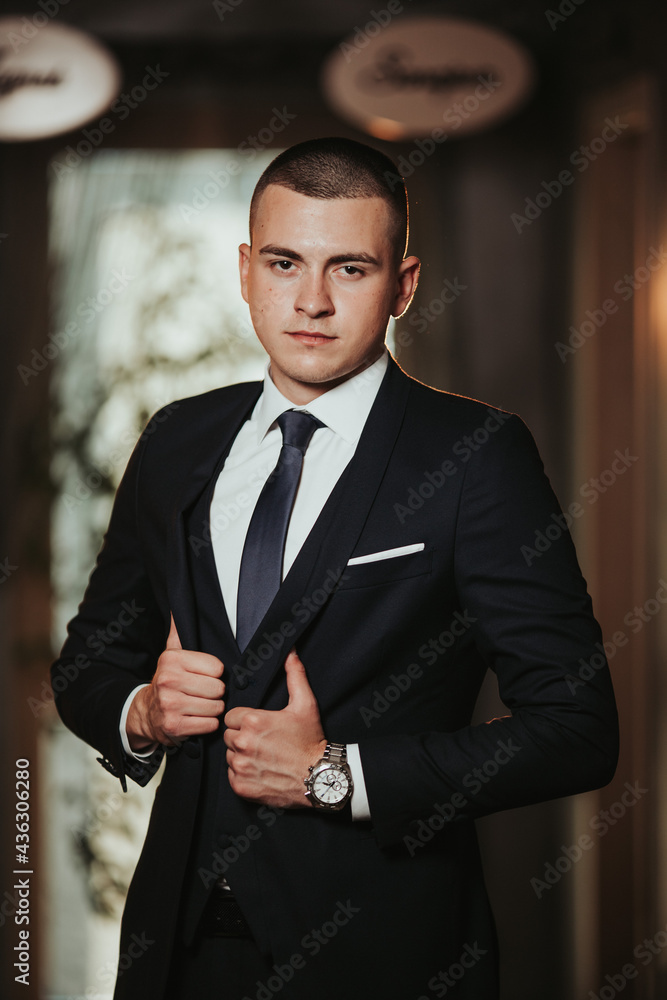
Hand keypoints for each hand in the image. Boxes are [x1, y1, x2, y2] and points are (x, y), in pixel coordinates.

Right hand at [126, 614, 224, 749]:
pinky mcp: (174, 727)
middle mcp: (169, 681)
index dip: (215, 674)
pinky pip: (210, 725)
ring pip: (216, 708)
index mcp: (172, 660)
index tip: (204, 676)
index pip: (217, 667)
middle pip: (218, 688)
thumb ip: (179, 631)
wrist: (146, 713)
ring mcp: (170, 705)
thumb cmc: (167, 681)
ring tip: (200, 705)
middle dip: (215, 693)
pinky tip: (196, 718)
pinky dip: (207, 724)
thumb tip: (178, 607)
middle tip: (203, 693)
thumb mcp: (171, 654)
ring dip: (212, 710)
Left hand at [224, 649, 325, 807]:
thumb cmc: (310, 741)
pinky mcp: (240, 786)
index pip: (231, 716)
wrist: (318, 778)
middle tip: (263, 742)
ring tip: (263, 756)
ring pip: (229, 755)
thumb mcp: (305, 704)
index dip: (245, 720)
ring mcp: (241, 766)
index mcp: (253, 721)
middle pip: (228, 735)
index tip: (260, 727)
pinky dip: (242, 774)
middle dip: (242, 737)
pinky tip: (261, 770)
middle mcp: (243, 743)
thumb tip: (290, 652)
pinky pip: (232, 775)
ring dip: (241, 755)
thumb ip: (294, 675)